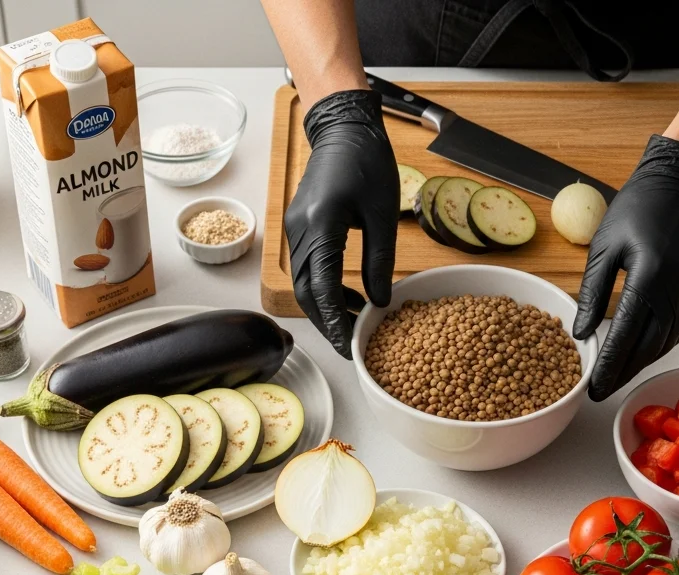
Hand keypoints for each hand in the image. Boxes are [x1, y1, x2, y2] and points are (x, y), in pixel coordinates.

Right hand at [285, 90, 398, 356]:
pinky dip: (325, 288)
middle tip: (351, 342)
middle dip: (327, 322)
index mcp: (321, 225)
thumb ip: (380, 260)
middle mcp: (300, 231)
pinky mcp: (300, 228)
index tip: (348, 344)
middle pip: (306, 292)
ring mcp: (296, 230)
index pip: (323, 288)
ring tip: (356, 319)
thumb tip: (381, 302)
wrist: (343, 127)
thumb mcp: (383, 213)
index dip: (335, 321)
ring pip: (303, 283)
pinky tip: (350, 294)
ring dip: (327, 306)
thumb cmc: (366, 161)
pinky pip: (307, 267)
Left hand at [573, 135, 678, 400]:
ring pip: (667, 341)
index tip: (594, 388)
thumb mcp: (604, 248)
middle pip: (649, 347)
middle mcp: (675, 289)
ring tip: (619, 375)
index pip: (626, 336)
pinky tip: (643, 352)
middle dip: (625, 373)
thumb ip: (592, 293)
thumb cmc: (637, 209)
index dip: (610, 367)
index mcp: (648, 278)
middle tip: (603, 390)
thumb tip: (581, 333)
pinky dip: (661, 345)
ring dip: (643, 362)